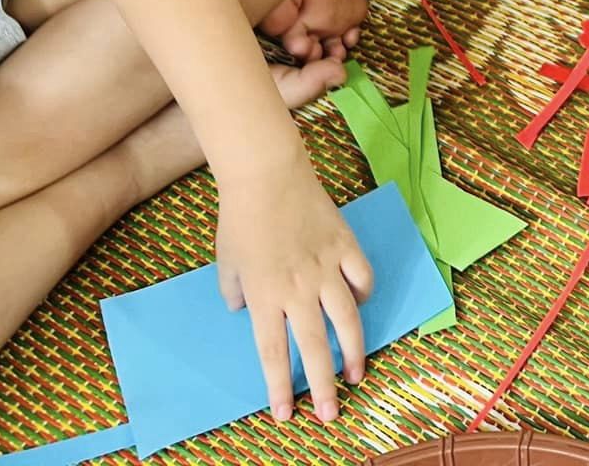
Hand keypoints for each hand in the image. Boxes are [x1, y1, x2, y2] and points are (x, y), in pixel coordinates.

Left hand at [215, 158, 373, 424]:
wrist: (266, 174)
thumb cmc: (239, 219)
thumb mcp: (225, 264)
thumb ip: (235, 294)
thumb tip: (246, 311)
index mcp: (265, 297)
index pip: (273, 353)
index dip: (279, 386)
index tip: (285, 414)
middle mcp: (298, 289)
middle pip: (315, 347)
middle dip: (324, 385)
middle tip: (333, 414)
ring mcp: (326, 267)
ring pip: (347, 319)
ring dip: (354, 351)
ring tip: (358, 374)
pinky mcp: (345, 246)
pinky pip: (362, 280)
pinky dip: (363, 296)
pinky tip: (359, 305)